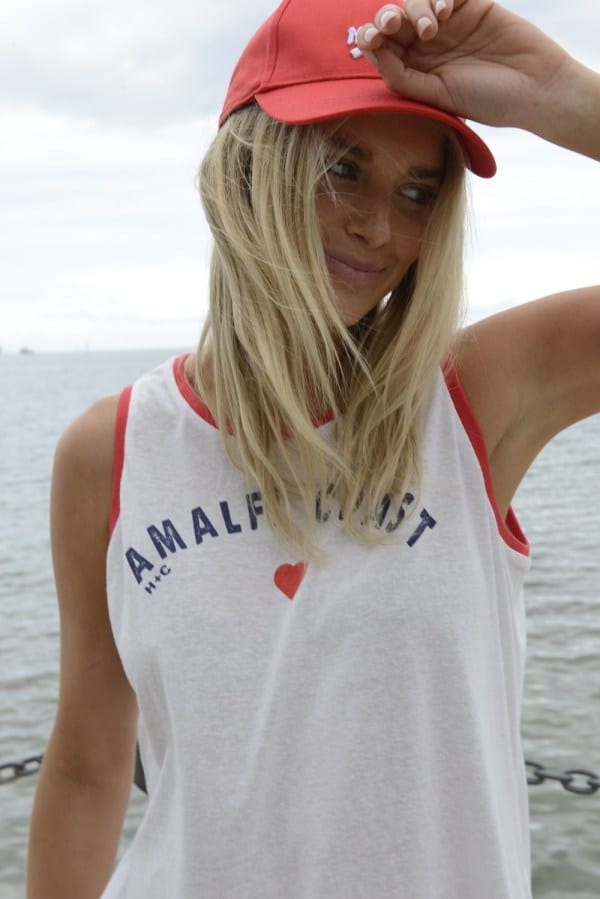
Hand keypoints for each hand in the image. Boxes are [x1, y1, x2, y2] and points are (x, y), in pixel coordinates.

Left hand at [357, 0, 571, 129]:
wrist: (535, 88)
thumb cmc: (487, 101)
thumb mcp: (438, 96)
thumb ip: (403, 77)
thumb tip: (372, 50)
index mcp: (416, 70)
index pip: (384, 49)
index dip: (371, 38)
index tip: (369, 39)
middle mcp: (429, 46)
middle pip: (395, 21)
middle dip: (386, 18)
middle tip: (392, 24)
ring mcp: (450, 23)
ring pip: (417, 2)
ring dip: (415, 8)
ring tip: (432, 27)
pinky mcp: (473, 4)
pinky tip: (446, 11)